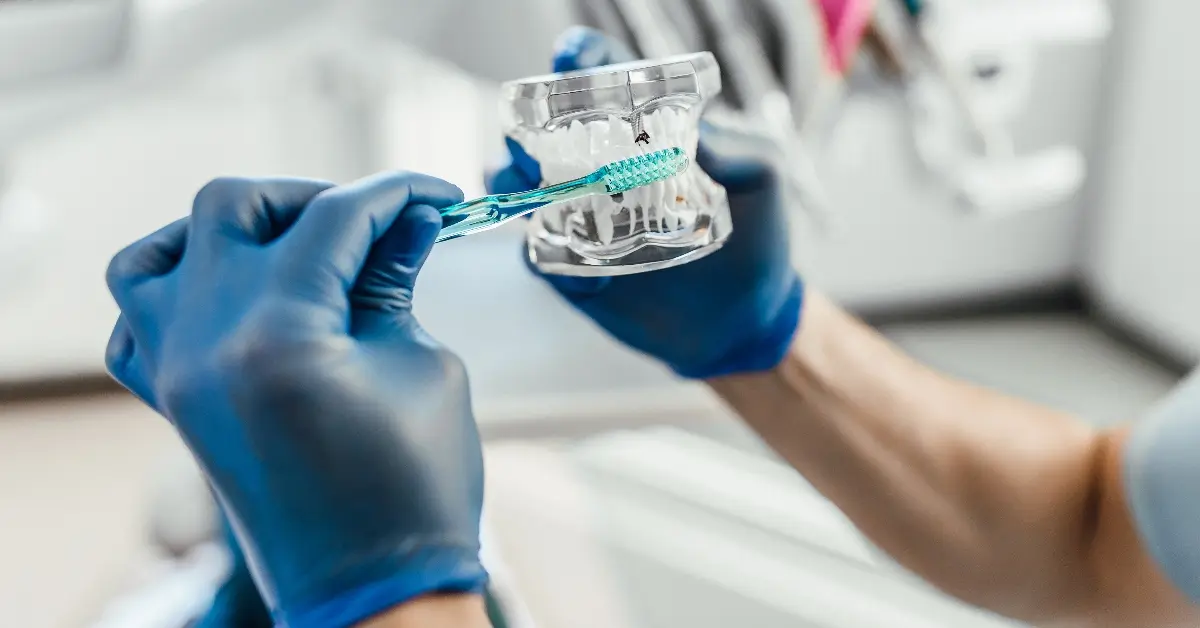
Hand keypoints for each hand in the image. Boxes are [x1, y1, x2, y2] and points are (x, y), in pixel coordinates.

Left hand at [105, 173, 486, 627]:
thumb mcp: (421, 369)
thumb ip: (396, 282)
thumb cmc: (414, 495)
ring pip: (158, 253)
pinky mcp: (174, 405)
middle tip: (373, 219)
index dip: (395, 193)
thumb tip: (409, 220)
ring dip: (224, 231)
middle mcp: (205, 344)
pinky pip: (135, 325)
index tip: (434, 195)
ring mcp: (177, 375)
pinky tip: (233, 300)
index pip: (335, 218)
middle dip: (311, 196)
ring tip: (290, 246)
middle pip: (231, 207)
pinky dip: (173, 294)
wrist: (371, 592)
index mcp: (277, 335)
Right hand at [488, 27, 803, 378]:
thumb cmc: (757, 233)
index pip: (605, 78)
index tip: (570, 58)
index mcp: (645, 128)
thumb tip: (700, 136)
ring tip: (535, 193)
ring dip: (514, 181)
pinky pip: (538, 254)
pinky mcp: (573, 265)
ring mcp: (582, 213)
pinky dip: (546, 256)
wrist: (744, 317)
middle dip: (528, 126)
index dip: (583, 60)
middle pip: (543, 128)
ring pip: (521, 184)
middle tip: (534, 141)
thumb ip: (738, 154)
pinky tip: (589, 275)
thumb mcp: (762, 180)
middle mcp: (603, 164)